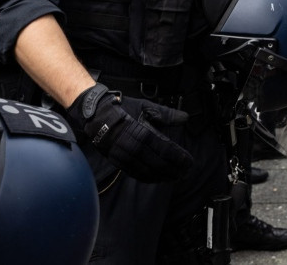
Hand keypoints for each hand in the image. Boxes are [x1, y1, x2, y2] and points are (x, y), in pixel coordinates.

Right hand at [65, 83, 192, 182]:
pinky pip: (136, 174)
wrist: (97, 116)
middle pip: (159, 164)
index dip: (180, 158)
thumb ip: (167, 115)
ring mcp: (126, 157)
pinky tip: (158, 178)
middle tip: (186, 173)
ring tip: (175, 177)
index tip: (189, 162)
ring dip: (164, 176)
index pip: (167, 150)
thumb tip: (186, 117)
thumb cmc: (123, 110)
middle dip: (175, 170)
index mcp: (144, 134)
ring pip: (148, 172)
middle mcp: (135, 148)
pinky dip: (149, 178)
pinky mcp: (119, 162)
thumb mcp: (146, 108)